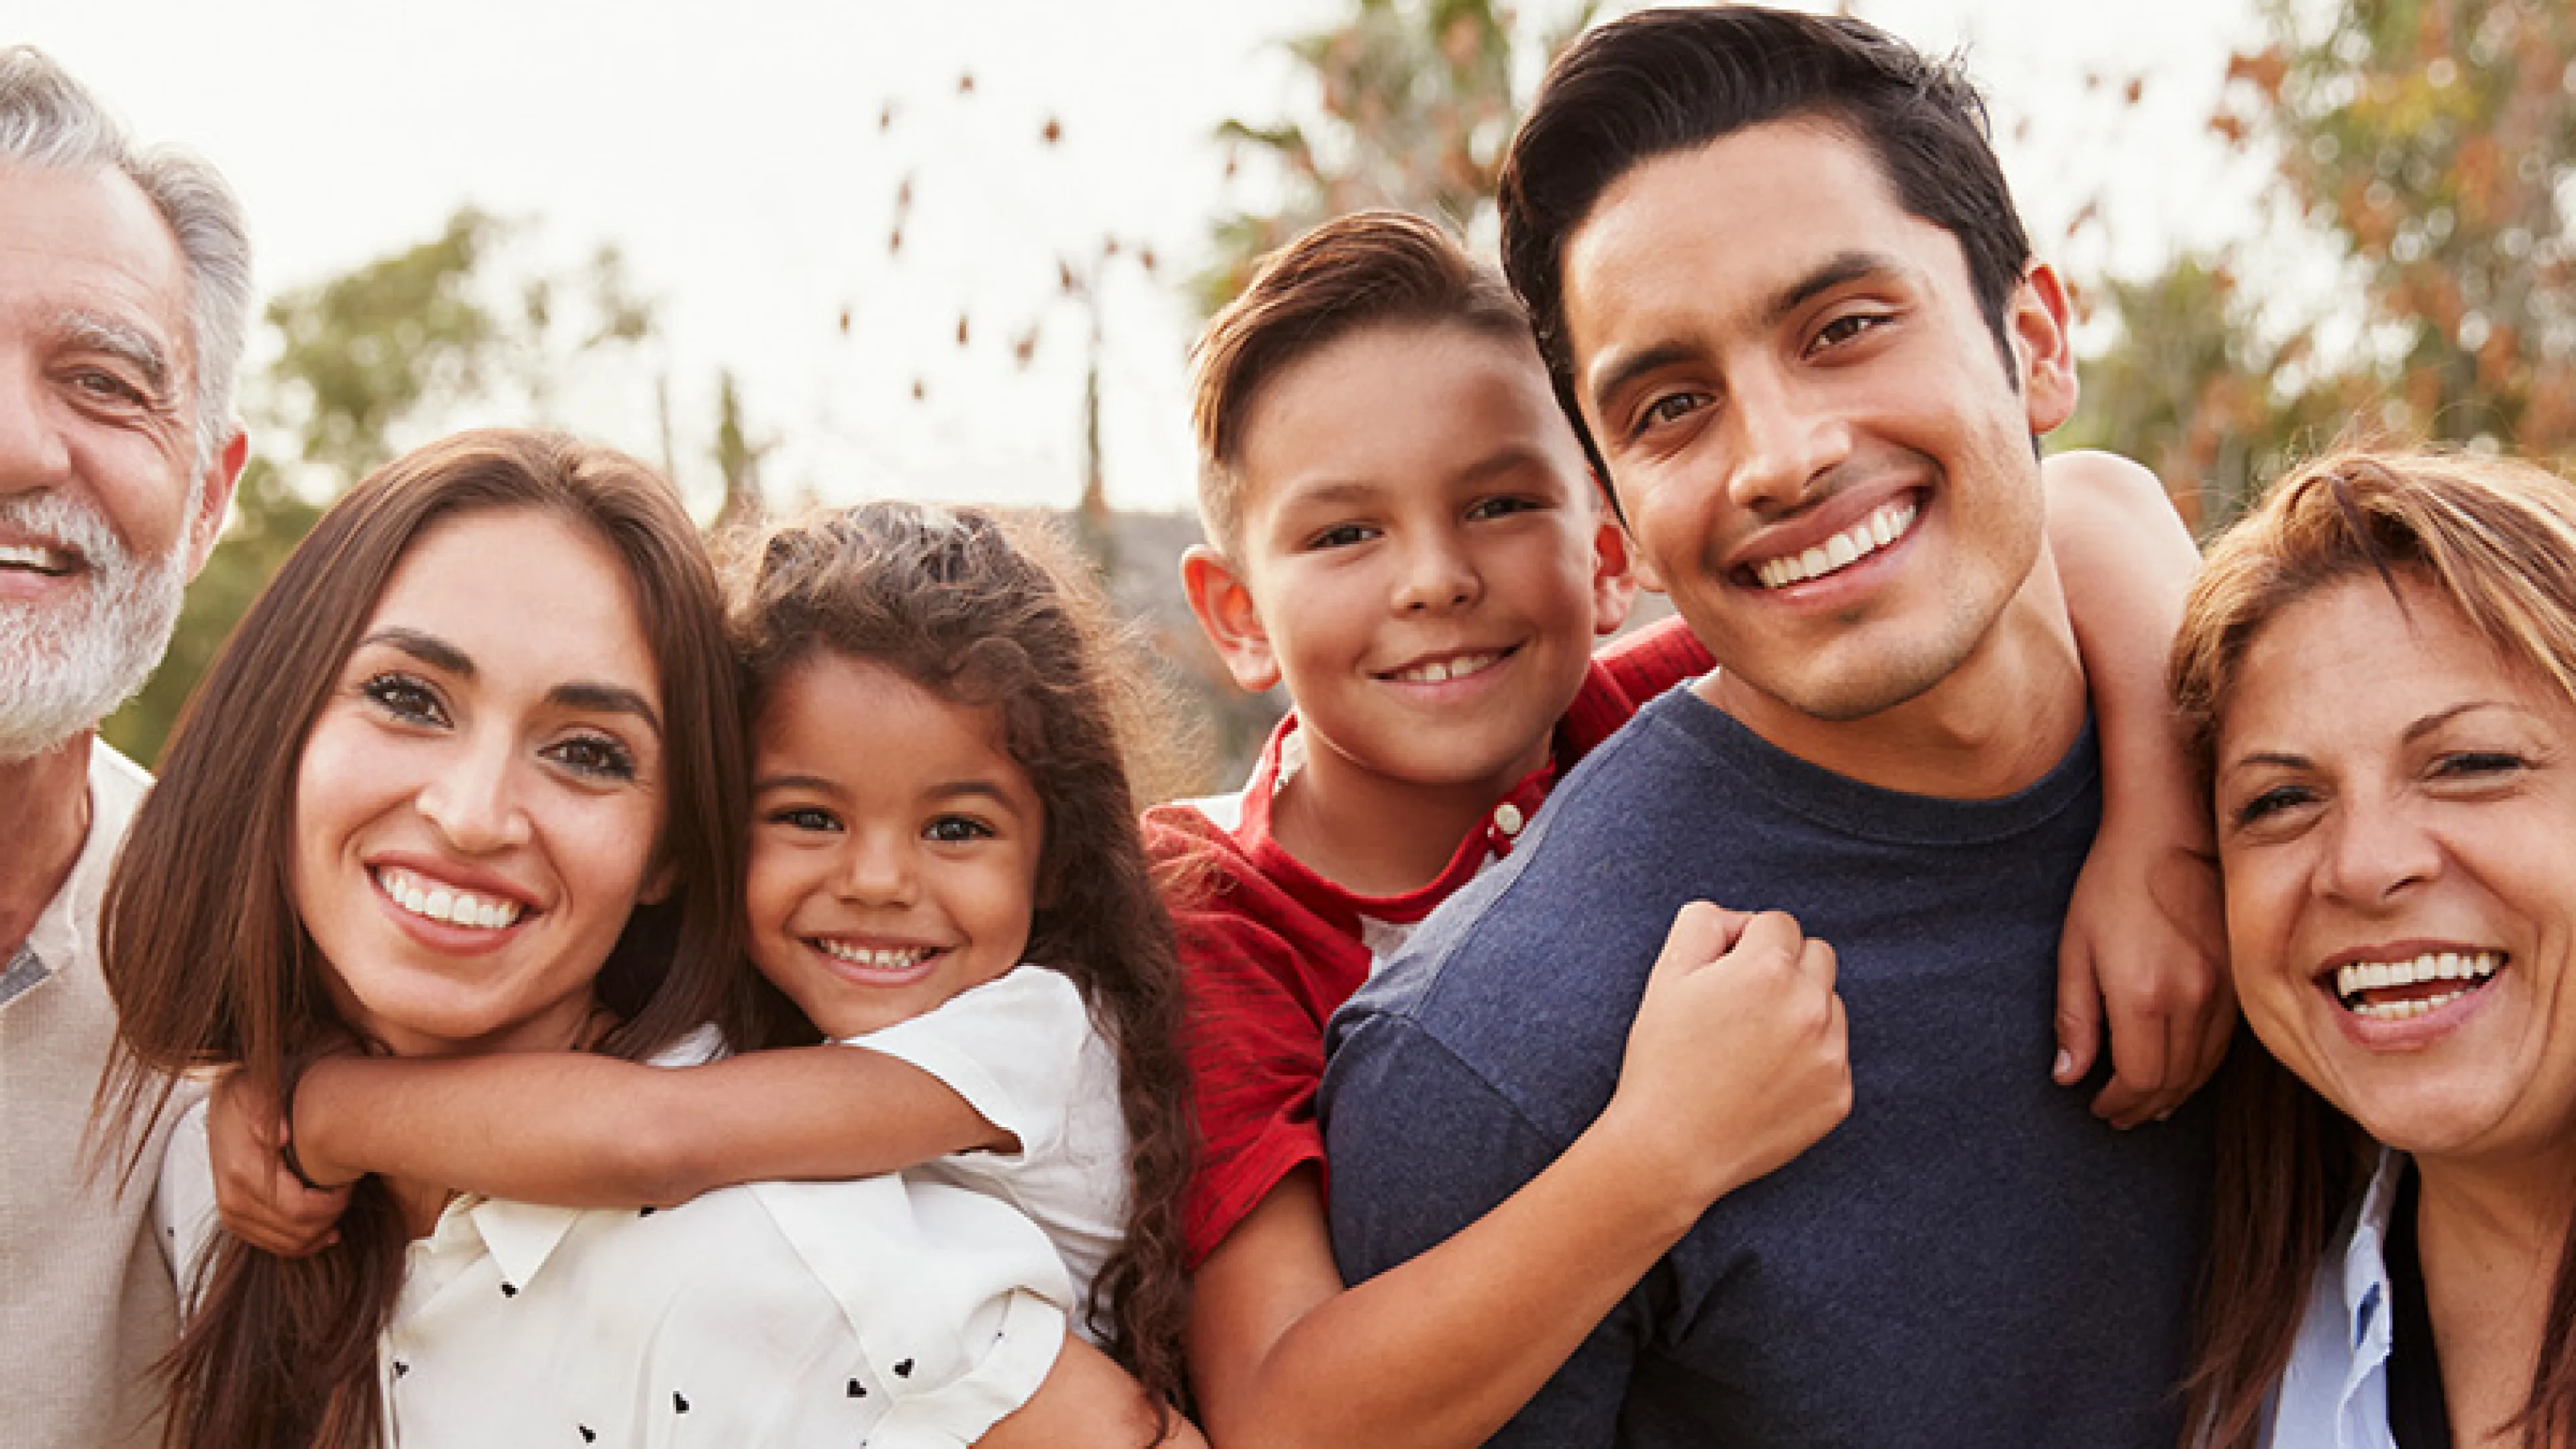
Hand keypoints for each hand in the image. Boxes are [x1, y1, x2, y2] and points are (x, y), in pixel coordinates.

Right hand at [208, 1067, 350, 1256]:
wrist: (221, 1105)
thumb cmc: (245, 1097)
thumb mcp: (254, 1090)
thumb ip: (266, 1110)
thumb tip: (280, 1135)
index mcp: (242, 1171)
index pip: (299, 1208)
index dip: (332, 1203)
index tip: (349, 1182)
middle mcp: (233, 1198)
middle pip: (296, 1230)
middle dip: (330, 1216)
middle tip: (347, 1192)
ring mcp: (232, 1213)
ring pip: (287, 1244)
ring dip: (319, 1231)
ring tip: (338, 1206)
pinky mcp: (235, 1220)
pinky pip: (274, 1246)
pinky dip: (303, 1242)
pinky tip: (325, 1228)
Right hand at [1609, 903, 1849, 1202]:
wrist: (1670, 1150)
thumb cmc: (1662, 1058)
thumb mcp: (1666, 974)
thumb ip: (1704, 922)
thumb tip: (1741, 923)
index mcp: (1768, 969)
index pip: (1778, 923)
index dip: (1745, 944)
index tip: (1721, 977)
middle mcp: (1810, 1007)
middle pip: (1818, 955)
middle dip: (1785, 968)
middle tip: (1741, 1006)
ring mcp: (1830, 1055)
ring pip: (1831, 1004)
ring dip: (1801, 1011)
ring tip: (1751, 1047)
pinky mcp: (1838, 1096)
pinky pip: (1834, 1055)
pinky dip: (1807, 1059)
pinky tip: (1765, 1080)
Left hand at [2054, 832, 2233, 1127]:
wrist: (2169, 831)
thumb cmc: (2111, 886)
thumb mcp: (2074, 950)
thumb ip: (2074, 1019)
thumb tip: (2069, 1078)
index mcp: (2144, 996)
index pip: (2139, 1080)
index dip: (2118, 1103)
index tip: (2097, 1107)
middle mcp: (2192, 999)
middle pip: (2174, 1082)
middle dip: (2143, 1106)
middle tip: (2117, 1114)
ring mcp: (2224, 989)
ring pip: (2204, 1068)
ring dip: (2175, 1093)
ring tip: (2146, 1103)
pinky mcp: (2241, 976)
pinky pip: (2225, 1042)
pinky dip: (2201, 1066)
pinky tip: (2181, 1070)